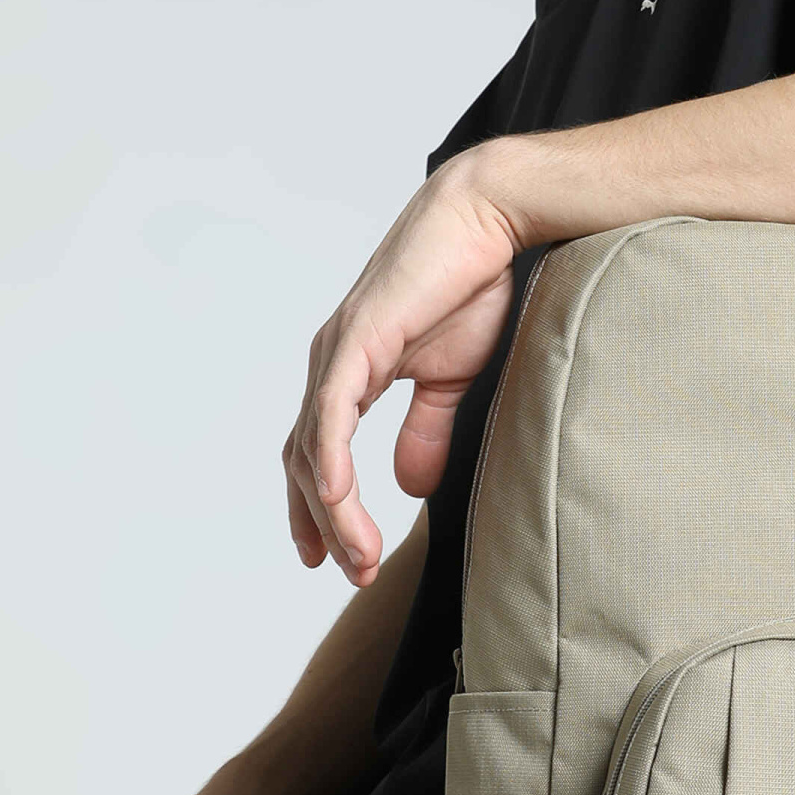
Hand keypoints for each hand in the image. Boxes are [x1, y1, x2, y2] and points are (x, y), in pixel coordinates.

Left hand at [284, 150, 522, 586]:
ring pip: (314, 446)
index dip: (321, 509)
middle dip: (323, 523)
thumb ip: (424, 430)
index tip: (338, 559)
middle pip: (305, 460)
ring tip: (356, 557)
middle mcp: (331, 363)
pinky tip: (336, 498)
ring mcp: (338, 350)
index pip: (316, 452)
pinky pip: (331, 412)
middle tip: (350, 573)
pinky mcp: (358, 338)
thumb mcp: (451, 380)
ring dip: (332, 509)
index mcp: (350, 372)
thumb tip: (410, 487)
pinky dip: (329, 459)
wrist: (489, 222)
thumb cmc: (473, 286)